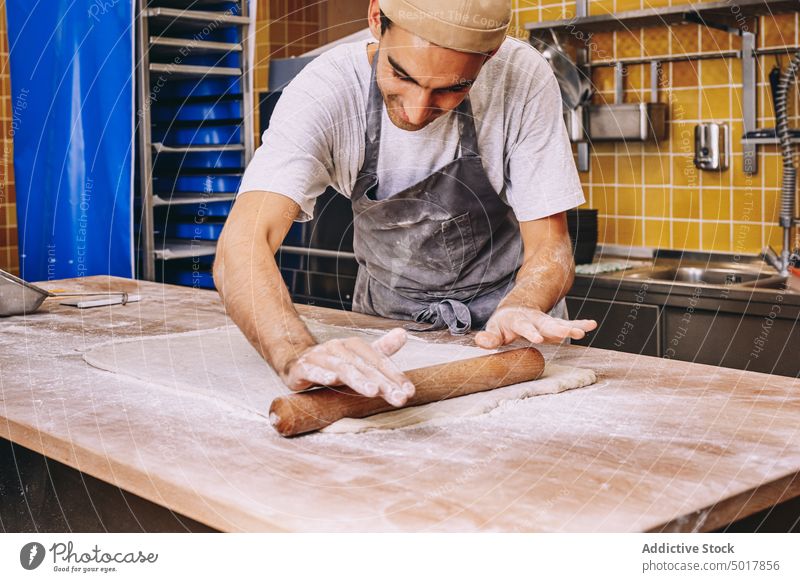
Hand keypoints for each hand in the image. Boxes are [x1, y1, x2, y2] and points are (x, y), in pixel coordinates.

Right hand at [283, 328, 414, 406]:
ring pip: (343, 369)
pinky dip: (322, 374)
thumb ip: (382, 349)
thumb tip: (404, 333)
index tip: (410, 392)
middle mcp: (339, 348)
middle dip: (384, 383)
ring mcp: (320, 356)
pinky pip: (313, 370)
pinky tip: (332, 380)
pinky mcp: (302, 367)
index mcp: (354, 346)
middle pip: (365, 367)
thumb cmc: (333, 361)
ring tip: (374, 391)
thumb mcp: (359, 357)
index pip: (379, 361)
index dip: (395, 376)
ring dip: (359, 379)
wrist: (296, 360)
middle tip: (400, 398)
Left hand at [474, 306, 596, 348]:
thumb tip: (481, 342)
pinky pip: (568, 325)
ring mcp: (546, 322)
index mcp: (518, 320)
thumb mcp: (494, 329)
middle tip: (569, 334)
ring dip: (572, 327)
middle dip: (558, 330)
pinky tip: (592, 325)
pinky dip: (580, 325)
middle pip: (547, 324)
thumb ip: (489, 337)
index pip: (524, 326)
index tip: (537, 339)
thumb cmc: (503, 323)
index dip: (530, 332)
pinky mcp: (554, 325)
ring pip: (560, 324)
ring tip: (585, 330)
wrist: (515, 309)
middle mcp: (534, 319)